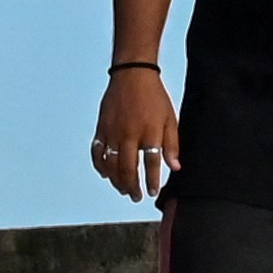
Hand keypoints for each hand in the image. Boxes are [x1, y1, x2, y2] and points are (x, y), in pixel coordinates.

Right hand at [90, 63, 179, 205]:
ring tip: (124, 189)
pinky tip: (106, 174)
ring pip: (111, 164)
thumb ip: (172, 144)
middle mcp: (129, 134)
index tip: (153, 192)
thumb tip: (175, 167)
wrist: (132, 75)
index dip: (152, 181)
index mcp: (149, 132)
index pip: (151, 164)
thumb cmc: (154, 97)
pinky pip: (98, 152)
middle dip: (132, 187)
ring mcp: (113, 132)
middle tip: (137, 197)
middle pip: (128, 169)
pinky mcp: (102, 128)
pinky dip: (100, 166)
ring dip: (117, 180)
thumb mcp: (170, 119)